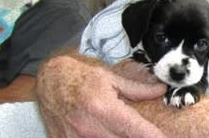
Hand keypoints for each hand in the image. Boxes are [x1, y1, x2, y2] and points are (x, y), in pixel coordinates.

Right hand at [36, 54, 167, 137]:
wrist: (49, 81)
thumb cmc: (79, 77)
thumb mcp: (110, 78)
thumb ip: (136, 88)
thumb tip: (160, 90)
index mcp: (103, 108)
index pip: (134, 130)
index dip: (152, 137)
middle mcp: (89, 127)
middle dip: (138, 137)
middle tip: (147, 133)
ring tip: (125, 131)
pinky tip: (108, 132)